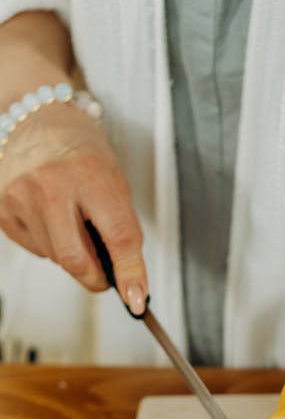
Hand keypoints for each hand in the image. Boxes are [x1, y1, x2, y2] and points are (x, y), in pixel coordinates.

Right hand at [0, 103, 147, 310]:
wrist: (37, 120)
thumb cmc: (80, 148)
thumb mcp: (114, 179)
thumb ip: (122, 226)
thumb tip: (128, 276)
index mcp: (89, 173)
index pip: (118, 235)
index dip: (131, 273)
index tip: (137, 298)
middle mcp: (50, 185)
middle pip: (76, 260)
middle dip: (97, 277)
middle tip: (108, 276)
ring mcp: (20, 197)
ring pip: (56, 258)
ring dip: (74, 256)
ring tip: (76, 225)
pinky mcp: (2, 210)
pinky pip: (35, 248)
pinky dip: (51, 245)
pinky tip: (53, 220)